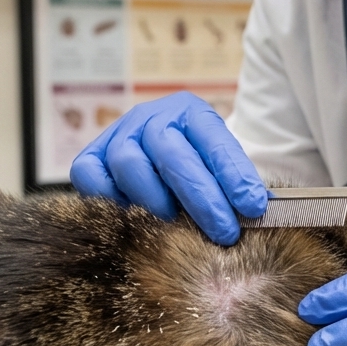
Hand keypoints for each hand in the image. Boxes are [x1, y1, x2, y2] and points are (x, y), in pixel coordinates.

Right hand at [70, 91, 266, 244]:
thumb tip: (255, 211)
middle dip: (201, 198)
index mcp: (191, 113)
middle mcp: (151, 118)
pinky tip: (132, 217)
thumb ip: (233, 182)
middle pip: (173, 154)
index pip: (214, 141)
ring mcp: (118, 135)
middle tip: (223, 232)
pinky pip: (91, 176)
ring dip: (155, 200)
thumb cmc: (195, 163)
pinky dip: (110, 199)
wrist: (155, 149)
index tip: (254, 206)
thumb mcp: (218, 162)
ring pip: (129, 164)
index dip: (234, 175)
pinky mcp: (90, 156)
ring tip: (175, 225)